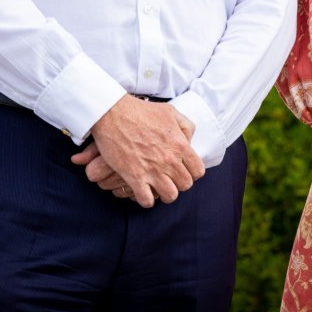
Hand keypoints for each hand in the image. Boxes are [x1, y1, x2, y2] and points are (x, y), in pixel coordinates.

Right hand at [69, 97, 203, 207]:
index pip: (198, 171)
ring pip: (170, 196)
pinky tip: (143, 191)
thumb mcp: (170, 112)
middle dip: (178, 183)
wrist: (113, 113)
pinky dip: (146, 199)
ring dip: (164, 193)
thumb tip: (189, 141)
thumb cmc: (142, 111)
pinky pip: (147, 200)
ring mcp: (152, 170)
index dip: (192, 173)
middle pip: (185, 185)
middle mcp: (169, 159)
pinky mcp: (134, 176)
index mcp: (180, 145)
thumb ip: (185, 126)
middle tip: (169, 178)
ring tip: (158, 187)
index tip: (183, 170)